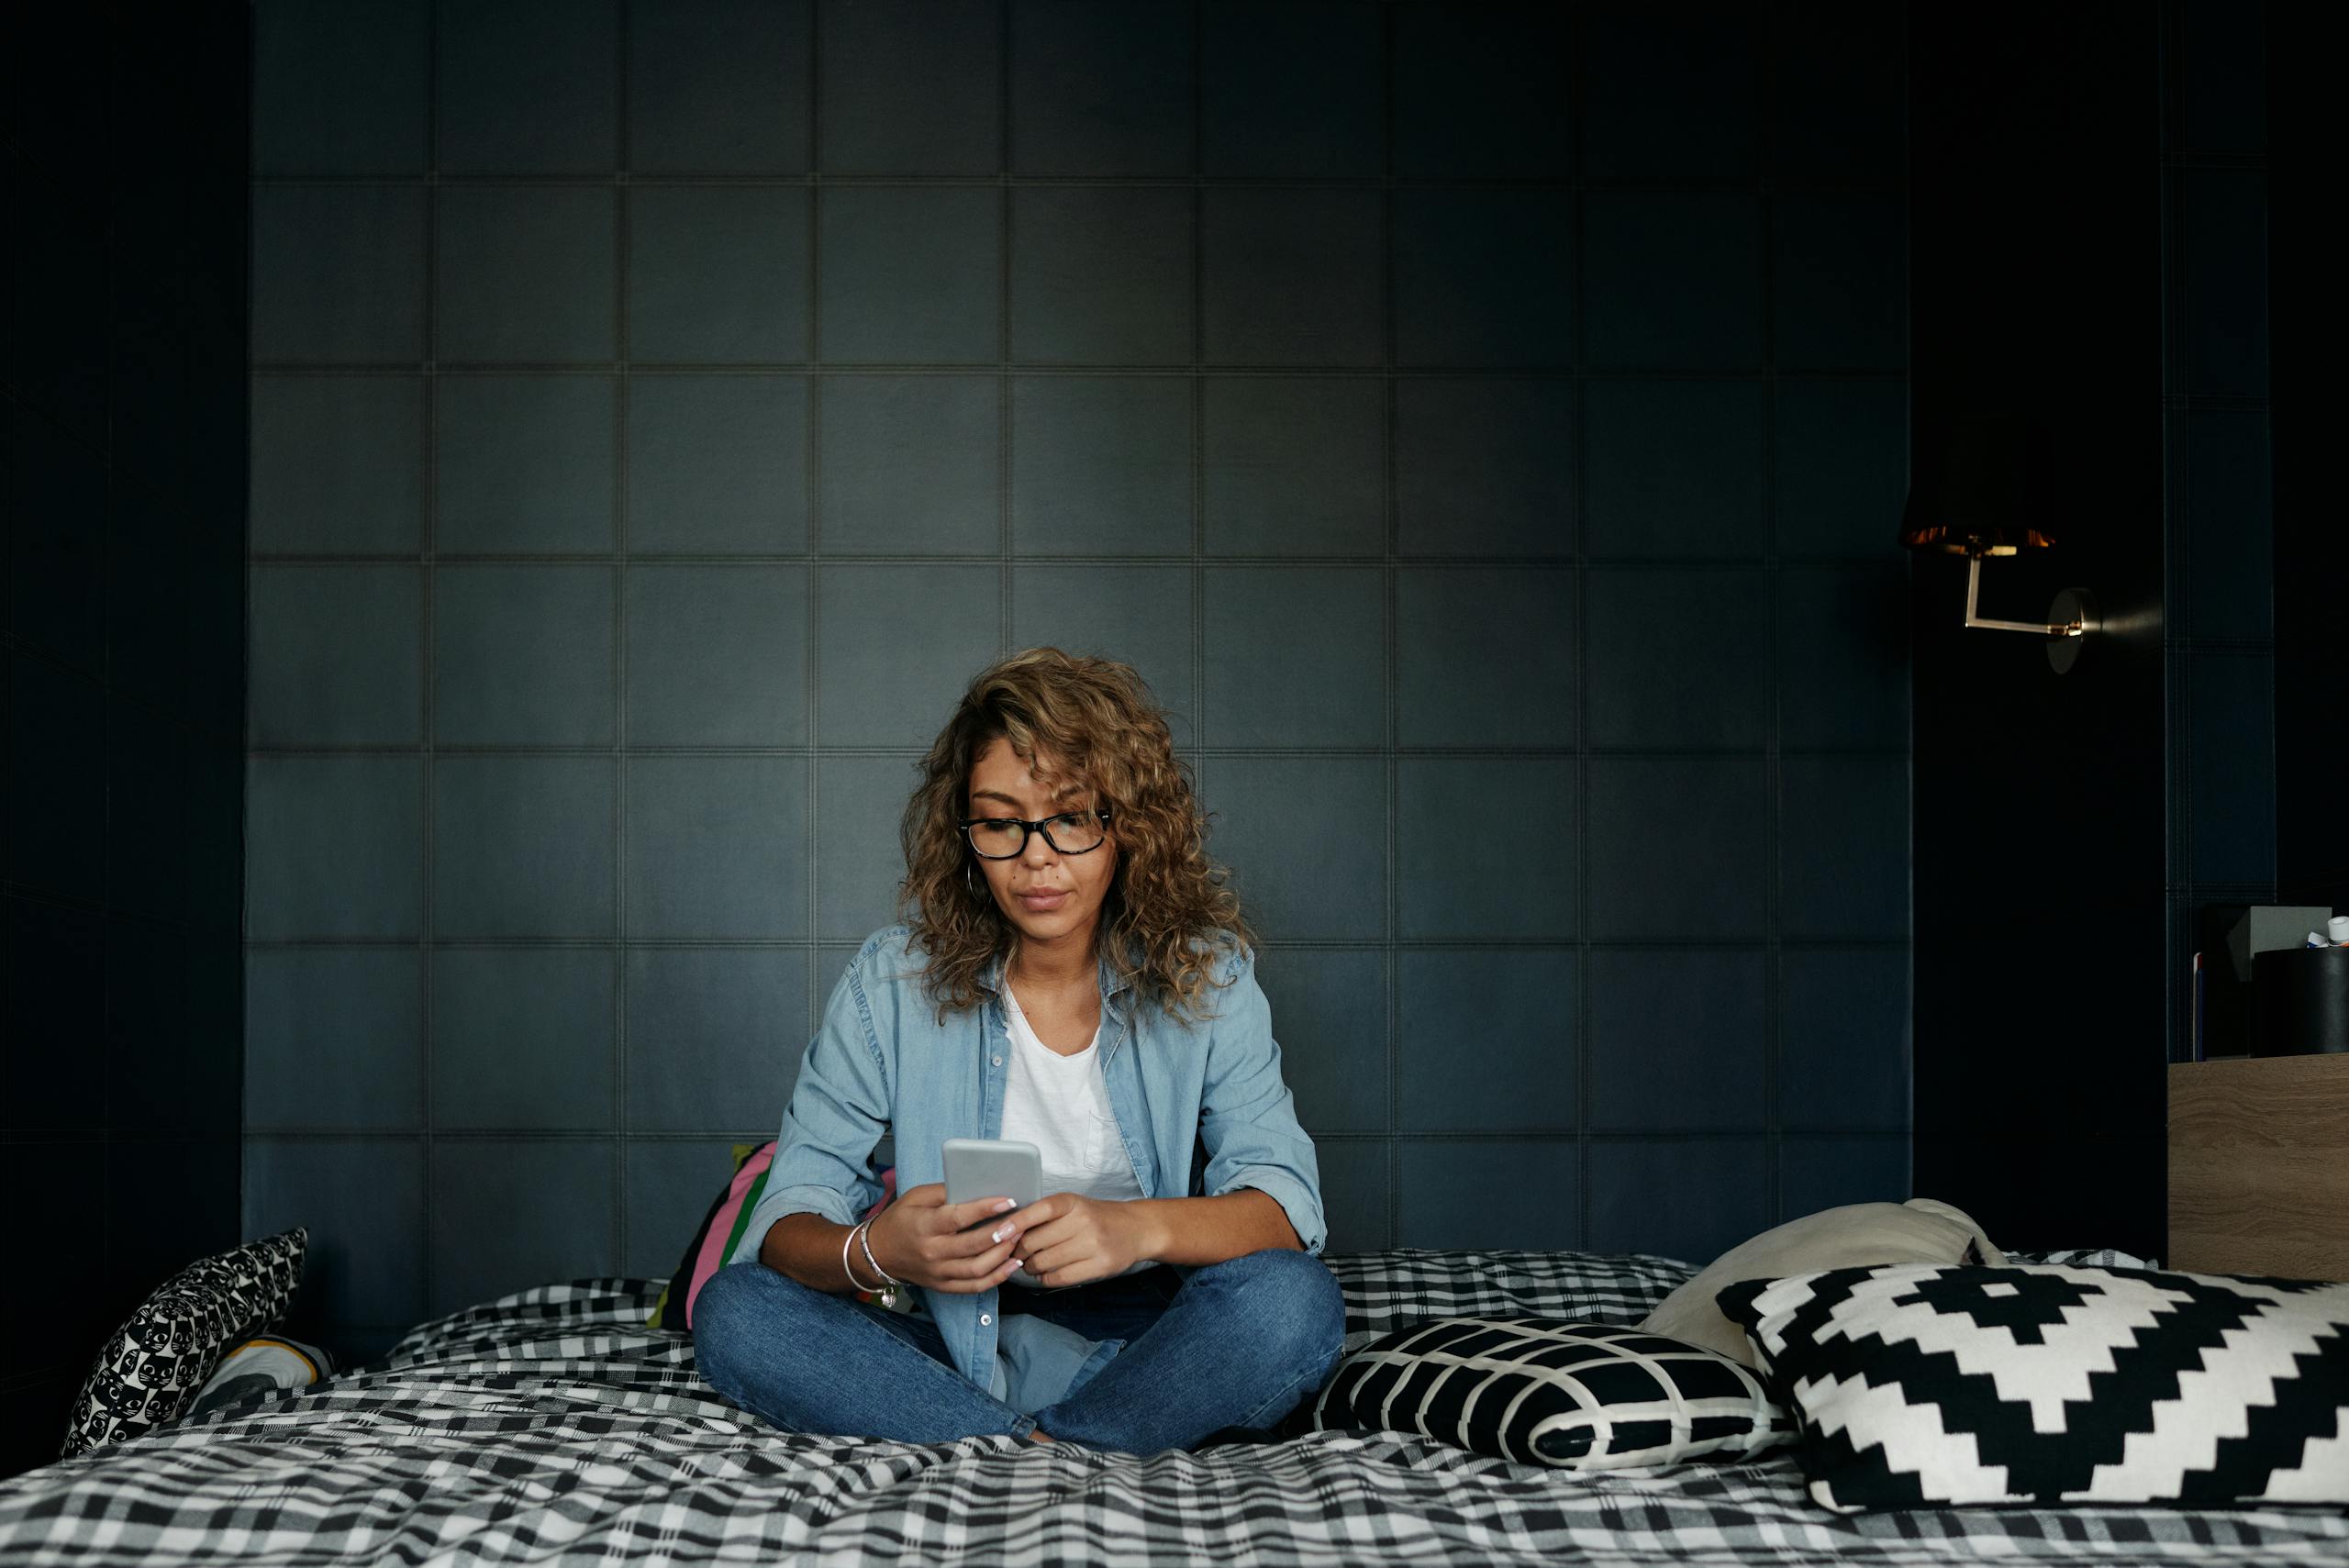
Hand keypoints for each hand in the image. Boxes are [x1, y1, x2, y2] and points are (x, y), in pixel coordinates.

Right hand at [865, 1182, 1025, 1294]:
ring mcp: (938, 1272)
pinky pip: (974, 1287)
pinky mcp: (943, 1286)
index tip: (1007, 1200)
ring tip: (1019, 1239)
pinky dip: (997, 1277)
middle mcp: (932, 1252)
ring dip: (1003, 1255)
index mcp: (924, 1225)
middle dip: (1001, 1234)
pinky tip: (1012, 1264)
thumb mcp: (915, 1197)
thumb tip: (975, 1186)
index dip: (985, 1209)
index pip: (958, 1218)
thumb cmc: (899, 1220)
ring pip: (977, 1269)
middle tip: (1020, 1221)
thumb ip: (944, 1190)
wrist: (877, 1253)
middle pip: (973, 1245)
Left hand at [1011, 1194, 1159, 1286]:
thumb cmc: (1095, 1217)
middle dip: (1019, 1251)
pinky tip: (1046, 1274)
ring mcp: (1093, 1245)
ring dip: (1030, 1267)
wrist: (1136, 1229)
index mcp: (1072, 1202)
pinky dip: (1046, 1279)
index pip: (1039, 1210)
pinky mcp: (1099, 1266)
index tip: (998, 1234)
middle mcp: (1083, 1221)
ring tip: (1031, 1265)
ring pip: (1044, 1262)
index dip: (1016, 1222)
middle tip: (1016, 1254)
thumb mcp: (1073, 1207)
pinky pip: (1059, 1278)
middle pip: (1035, 1241)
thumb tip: (1007, 1234)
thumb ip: (1044, 1217)